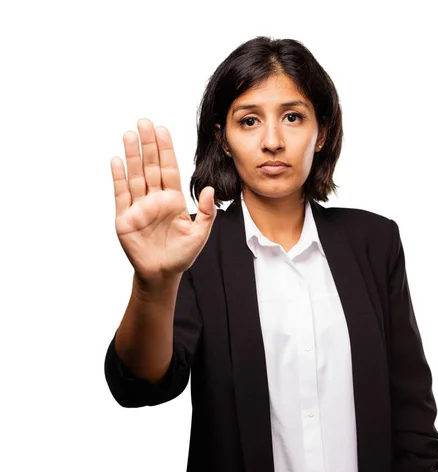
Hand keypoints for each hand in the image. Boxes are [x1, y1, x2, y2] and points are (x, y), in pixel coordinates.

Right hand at [111, 118, 216, 285]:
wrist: (161, 274)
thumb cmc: (181, 255)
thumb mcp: (200, 235)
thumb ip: (207, 213)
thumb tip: (210, 189)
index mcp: (173, 200)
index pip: (169, 169)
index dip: (166, 150)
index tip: (162, 130)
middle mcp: (155, 199)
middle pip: (151, 167)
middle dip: (148, 145)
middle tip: (144, 122)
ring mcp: (139, 207)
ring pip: (135, 176)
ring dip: (132, 156)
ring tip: (130, 134)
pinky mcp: (125, 217)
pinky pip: (121, 194)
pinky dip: (119, 177)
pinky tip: (117, 160)